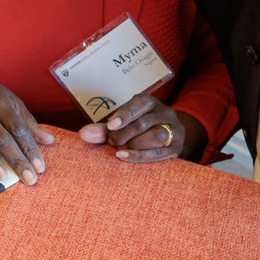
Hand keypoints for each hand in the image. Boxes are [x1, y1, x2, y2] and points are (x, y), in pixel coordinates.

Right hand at [0, 66, 51, 183]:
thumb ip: (28, 122)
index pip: (19, 129)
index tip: (39, 167)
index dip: (30, 149)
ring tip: (2, 175)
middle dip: (16, 159)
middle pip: (2, 138)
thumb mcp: (9, 100)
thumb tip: (48, 140)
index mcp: (2, 103)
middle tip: (28, 178)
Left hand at [79, 95, 200, 162]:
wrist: (170, 136)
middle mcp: (165, 113)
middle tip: (110, 141)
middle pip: (143, 123)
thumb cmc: (139, 127)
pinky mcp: (175, 148)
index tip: (110, 125)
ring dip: (133, 144)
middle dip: (123, 134)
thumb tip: (84, 134)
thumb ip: (104, 128)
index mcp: (150, 102)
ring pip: (155, 136)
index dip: (124, 114)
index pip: (139, 103)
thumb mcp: (123, 123)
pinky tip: (124, 156)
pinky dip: (139, 155)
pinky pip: (158, 153)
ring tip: (118, 149)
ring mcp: (174, 130)